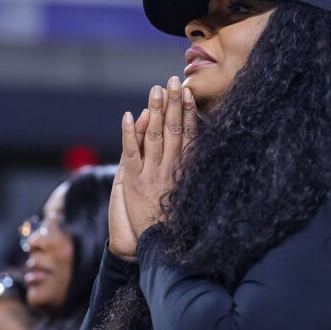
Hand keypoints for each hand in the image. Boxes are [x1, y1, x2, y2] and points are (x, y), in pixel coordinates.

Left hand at [114, 77, 197, 257]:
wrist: (162, 250)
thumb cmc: (180, 226)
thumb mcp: (194, 199)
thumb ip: (195, 175)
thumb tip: (201, 154)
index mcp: (186, 172)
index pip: (189, 135)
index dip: (188, 112)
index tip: (188, 93)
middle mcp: (171, 169)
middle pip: (173, 130)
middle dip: (173, 103)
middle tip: (173, 80)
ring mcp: (152, 174)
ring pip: (155, 136)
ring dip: (155, 111)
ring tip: (156, 89)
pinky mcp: (133, 183)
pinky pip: (130, 153)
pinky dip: (129, 134)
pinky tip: (129, 115)